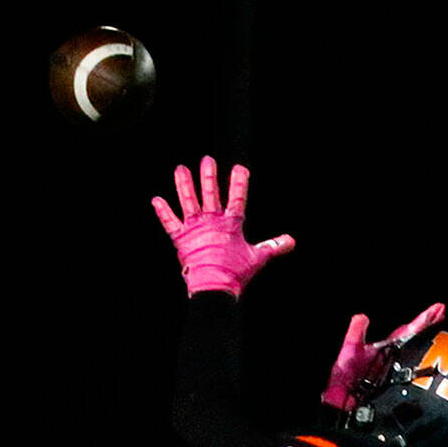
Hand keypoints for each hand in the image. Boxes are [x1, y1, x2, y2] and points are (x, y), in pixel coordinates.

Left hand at [151, 155, 294, 296]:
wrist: (214, 287)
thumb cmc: (236, 273)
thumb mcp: (258, 257)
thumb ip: (274, 246)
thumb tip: (291, 241)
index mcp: (231, 223)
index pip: (237, 197)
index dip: (239, 182)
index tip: (240, 167)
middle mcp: (212, 221)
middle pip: (210, 193)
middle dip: (208, 176)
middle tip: (207, 159)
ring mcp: (195, 228)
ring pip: (188, 201)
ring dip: (183, 185)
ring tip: (180, 169)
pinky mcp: (180, 239)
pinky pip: (169, 222)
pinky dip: (162, 212)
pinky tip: (156, 200)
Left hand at [322, 303, 445, 411]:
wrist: (344, 405)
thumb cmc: (345, 380)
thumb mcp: (350, 353)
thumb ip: (356, 335)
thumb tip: (361, 317)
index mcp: (386, 349)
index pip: (408, 332)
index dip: (422, 321)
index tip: (438, 309)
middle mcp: (397, 360)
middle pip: (419, 341)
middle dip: (432, 328)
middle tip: (447, 314)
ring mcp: (401, 374)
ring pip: (422, 357)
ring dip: (435, 346)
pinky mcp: (402, 389)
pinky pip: (418, 379)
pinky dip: (429, 371)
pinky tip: (441, 366)